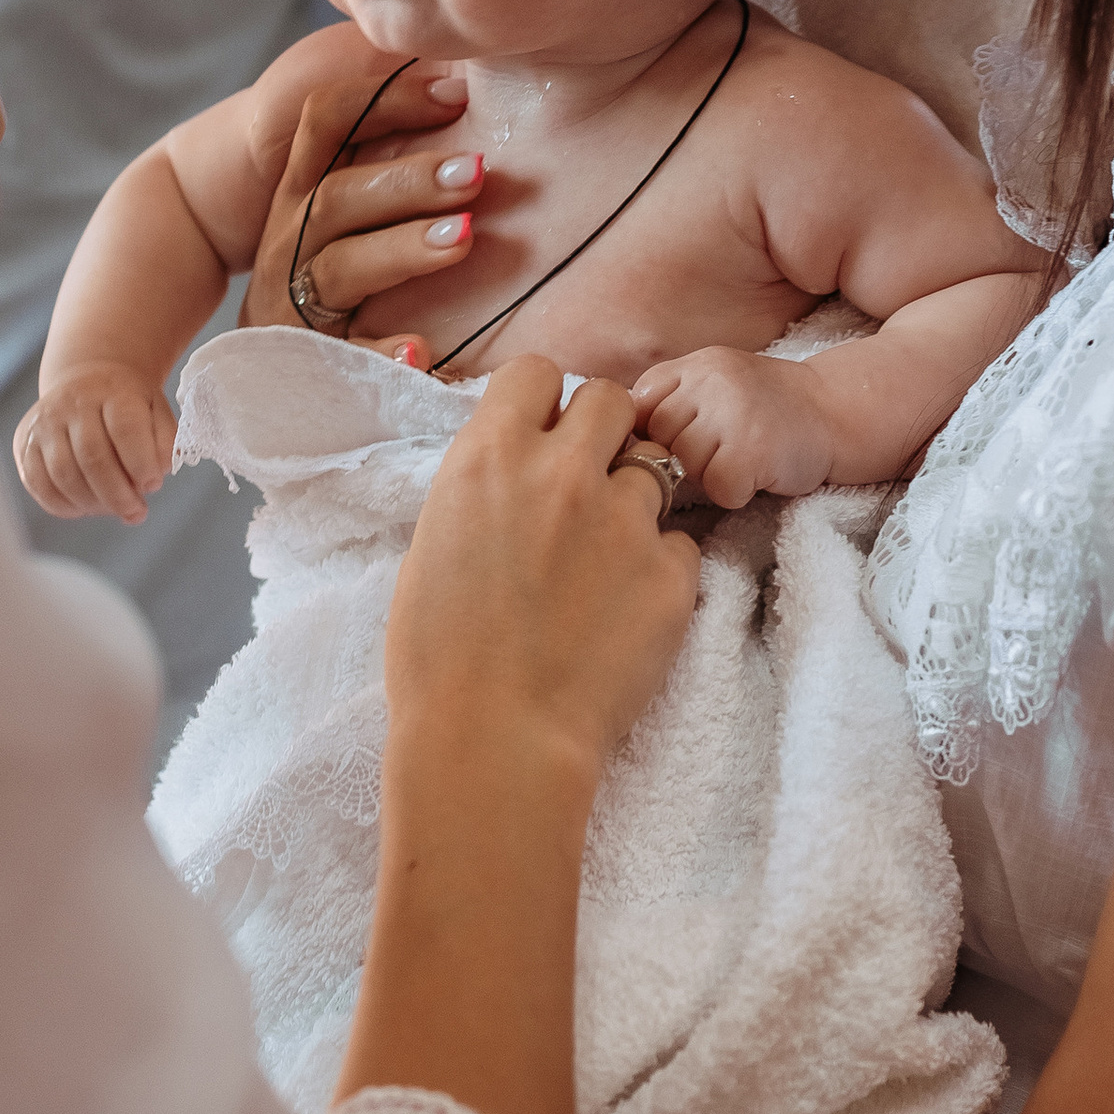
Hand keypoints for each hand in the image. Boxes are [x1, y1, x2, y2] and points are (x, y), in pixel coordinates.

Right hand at [16, 365, 178, 522]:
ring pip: (64, 474)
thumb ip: (163, 444)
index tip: (153, 485)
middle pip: (92, 456)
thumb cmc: (127, 405)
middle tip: (136, 512)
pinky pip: (38, 483)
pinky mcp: (24, 442)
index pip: (125, 428)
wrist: (87, 381)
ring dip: (92, 504)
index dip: (141, 463)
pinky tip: (85, 508)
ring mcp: (44, 422)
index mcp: (113, 390)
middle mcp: (73, 403)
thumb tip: (152, 481)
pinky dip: (63, 505)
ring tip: (114, 510)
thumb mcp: (156, 412)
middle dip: (118, 495)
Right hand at [239, 55, 478, 344]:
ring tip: (463, 239)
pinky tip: (423, 350)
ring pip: (342, 266)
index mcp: (305, 188)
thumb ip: (389, 156)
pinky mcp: (310, 358)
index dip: (387, 101)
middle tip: (477, 172)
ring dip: (403, 248)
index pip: (327, 122)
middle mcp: (291, 236)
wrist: (270, 366)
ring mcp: (295, 299)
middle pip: (338, 195)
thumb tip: (465, 82)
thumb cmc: (337, 268)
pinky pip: (348, 355)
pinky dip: (383, 350)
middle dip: (408, 180)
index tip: (458, 95)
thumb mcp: (349, 209)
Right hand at [388, 364, 701, 786]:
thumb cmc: (438, 660)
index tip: (543, 435)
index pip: (537, 371)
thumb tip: (509, 474)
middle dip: (604, 432)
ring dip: (635, 502)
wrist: (494, 742)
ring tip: (606, 560)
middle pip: (612, 399)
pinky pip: (682, 546)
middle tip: (588, 484)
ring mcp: (626, 520)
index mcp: (490, 457)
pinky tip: (627, 612)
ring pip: (656, 470)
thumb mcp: (432, 547)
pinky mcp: (674, 575)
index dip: (544, 402)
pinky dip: (661, 570)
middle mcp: (564, 471)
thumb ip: (482, 491)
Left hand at [634, 346, 834, 507]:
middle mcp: (711, 381)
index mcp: (696, 364)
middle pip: (657, 438)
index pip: (638, 403)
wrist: (836, 410)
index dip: (651, 432)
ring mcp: (732, 414)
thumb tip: (613, 441)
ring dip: (708, 477)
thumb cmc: (768, 408)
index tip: (677, 442)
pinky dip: (735, 493)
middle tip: (718, 453)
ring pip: (684, 466)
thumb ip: (672, 400)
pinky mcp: (752, 451)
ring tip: (740, 461)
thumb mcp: (716, 384)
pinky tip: (756, 476)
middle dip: (680, 456)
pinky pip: (717, 489)